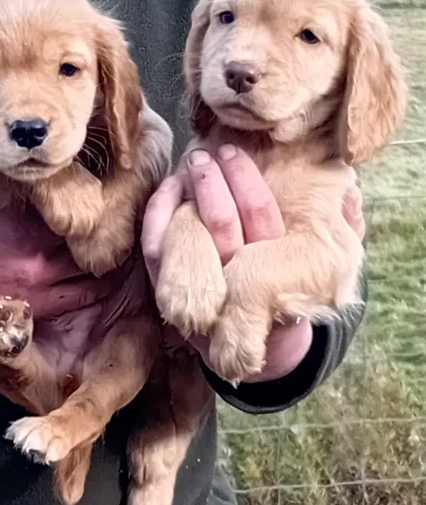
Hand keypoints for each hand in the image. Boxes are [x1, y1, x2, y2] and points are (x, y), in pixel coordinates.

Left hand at [142, 144, 365, 383]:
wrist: (256, 352)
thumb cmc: (291, 293)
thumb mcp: (320, 267)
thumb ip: (340, 233)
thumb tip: (350, 194)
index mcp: (277, 270)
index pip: (259, 215)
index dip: (244, 180)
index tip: (235, 153)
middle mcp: (235, 284)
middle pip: (219, 223)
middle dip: (210, 182)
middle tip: (205, 153)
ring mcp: (198, 293)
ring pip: (184, 236)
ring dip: (184, 194)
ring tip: (190, 162)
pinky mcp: (167, 294)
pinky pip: (155, 251)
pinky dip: (158, 215)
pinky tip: (169, 187)